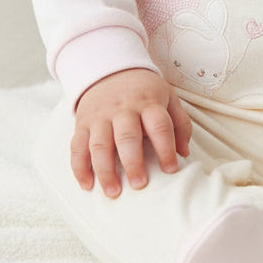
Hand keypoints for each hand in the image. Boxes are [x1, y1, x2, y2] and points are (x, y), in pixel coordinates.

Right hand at [71, 68, 191, 196]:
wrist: (111, 69)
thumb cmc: (144, 91)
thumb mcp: (168, 97)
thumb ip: (180, 124)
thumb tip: (184, 153)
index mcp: (148, 103)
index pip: (159, 125)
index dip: (166, 148)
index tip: (171, 169)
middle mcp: (123, 109)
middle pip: (127, 136)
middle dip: (132, 162)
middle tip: (140, 185)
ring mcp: (100, 116)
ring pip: (99, 144)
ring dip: (105, 170)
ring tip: (113, 192)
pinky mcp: (83, 123)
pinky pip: (77, 146)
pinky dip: (80, 167)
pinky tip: (87, 185)